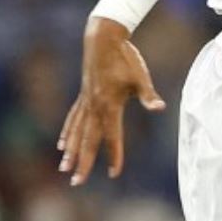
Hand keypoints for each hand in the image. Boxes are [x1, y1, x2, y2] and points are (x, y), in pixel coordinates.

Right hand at [57, 17, 166, 185]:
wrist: (103, 38)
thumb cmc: (125, 58)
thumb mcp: (141, 77)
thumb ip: (148, 95)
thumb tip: (160, 107)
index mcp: (110, 106)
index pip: (112, 137)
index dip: (114, 155)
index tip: (114, 173)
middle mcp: (94, 107)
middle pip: (88, 140)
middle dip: (83, 162)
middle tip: (76, 182)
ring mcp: (86, 102)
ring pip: (76, 132)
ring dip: (71, 151)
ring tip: (64, 168)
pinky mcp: (83, 95)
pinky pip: (73, 119)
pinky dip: (67, 132)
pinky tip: (61, 143)